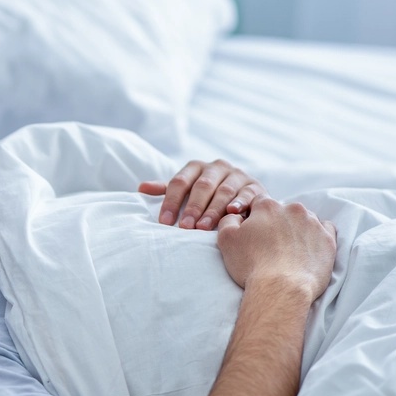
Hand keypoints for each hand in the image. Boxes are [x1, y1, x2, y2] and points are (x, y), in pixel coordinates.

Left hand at [138, 160, 266, 229]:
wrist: (241, 193)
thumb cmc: (206, 195)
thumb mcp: (186, 190)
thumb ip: (166, 190)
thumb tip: (141, 188)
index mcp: (197, 167)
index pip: (180, 182)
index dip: (171, 202)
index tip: (164, 222)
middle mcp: (217, 167)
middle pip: (202, 186)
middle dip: (193, 208)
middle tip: (185, 227)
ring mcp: (237, 175)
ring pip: (223, 191)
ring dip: (213, 210)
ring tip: (203, 228)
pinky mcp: (254, 186)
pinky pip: (247, 194)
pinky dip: (239, 203)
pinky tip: (232, 213)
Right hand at [216, 196, 336, 301]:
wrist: (282, 289)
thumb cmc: (252, 265)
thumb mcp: (226, 239)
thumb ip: (228, 219)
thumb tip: (237, 215)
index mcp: (268, 206)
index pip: (260, 202)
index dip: (255, 217)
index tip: (254, 233)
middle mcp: (292, 209)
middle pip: (283, 210)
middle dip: (277, 223)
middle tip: (270, 245)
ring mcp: (313, 223)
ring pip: (304, 219)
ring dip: (297, 229)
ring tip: (289, 251)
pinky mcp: (328, 239)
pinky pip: (325, 229)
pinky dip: (317, 236)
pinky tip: (308, 248)